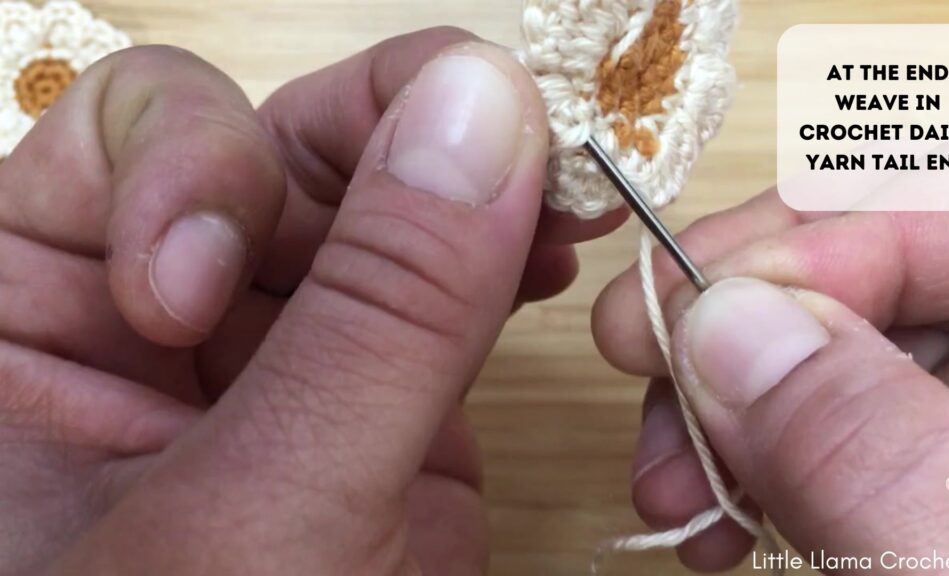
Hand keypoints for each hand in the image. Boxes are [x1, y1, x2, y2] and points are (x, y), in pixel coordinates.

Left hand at [0, 29, 622, 574]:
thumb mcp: (253, 531)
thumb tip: (485, 106)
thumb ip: (375, 318)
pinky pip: (448, 293)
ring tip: (559, 214)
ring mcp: (284, 355)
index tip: (206, 295)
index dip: (204, 166)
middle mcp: (164, 312)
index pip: (134, 135)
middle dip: (400, 146)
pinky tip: (550, 263)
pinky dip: (506, 265)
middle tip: (518, 167)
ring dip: (475, 194)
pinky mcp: (377, 404)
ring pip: (390, 208)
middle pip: (288, 148)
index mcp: (36, 316)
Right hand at [592, 138, 948, 572]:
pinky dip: (756, 463)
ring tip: (671, 484)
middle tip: (648, 380)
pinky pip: (833, 432)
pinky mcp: (944, 479)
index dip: (814, 235)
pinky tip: (714, 512)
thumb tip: (721, 326)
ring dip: (726, 405)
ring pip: (836, 350)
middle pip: (880, 269)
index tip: (692, 312)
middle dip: (741, 327)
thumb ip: (872, 449)